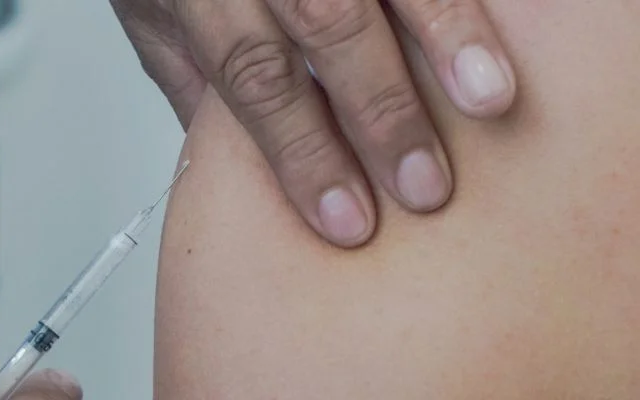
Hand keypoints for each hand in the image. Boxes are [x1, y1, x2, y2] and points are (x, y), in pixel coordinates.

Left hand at [111, 0, 515, 246]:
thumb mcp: (158, 17)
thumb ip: (195, 82)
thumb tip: (228, 167)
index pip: (253, 72)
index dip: (300, 149)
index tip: (346, 220)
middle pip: (323, 21)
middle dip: (379, 108)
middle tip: (425, 186)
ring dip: (445, 34)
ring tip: (488, 101)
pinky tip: (497, 31)